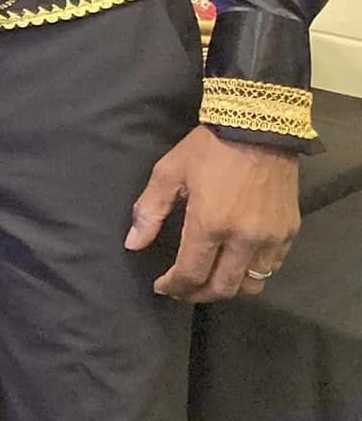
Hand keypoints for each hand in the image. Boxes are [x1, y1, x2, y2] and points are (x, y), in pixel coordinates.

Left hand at [126, 125, 299, 302]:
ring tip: (208, 280)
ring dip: (227, 288)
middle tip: (181, 290)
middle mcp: (244, 238)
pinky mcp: (289, 231)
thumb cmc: (208, 148)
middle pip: (222, 288)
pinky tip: (236, 264)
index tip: (161, 286)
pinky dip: (252, 273)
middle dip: (197, 294)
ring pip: (251, 284)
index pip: (191, 273)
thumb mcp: (169, 172)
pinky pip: (272, 267)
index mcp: (210, 224)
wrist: (258, 126)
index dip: (173, 286)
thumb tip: (133, 244)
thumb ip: (149, 211)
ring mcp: (271, 237)